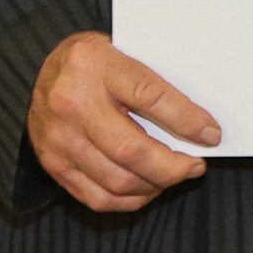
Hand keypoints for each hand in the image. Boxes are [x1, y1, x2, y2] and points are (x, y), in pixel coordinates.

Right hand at [28, 31, 219, 212]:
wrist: (42, 72)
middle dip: (173, 167)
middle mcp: (71, 102)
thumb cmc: (90, 63)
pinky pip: (99, 198)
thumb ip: (151, 83)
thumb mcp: (119, 52)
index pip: (150, 97)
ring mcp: (59, 137)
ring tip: (173, 175)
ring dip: (155, 185)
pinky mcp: (53, 164)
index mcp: (93, 62)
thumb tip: (196, 125)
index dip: (187, 121)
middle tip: (195, 165)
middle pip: (132, 150)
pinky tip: (147, 187)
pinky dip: (131, 200)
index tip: (211, 135)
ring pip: (118, 181)